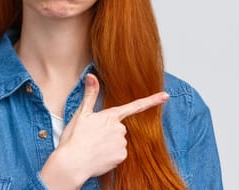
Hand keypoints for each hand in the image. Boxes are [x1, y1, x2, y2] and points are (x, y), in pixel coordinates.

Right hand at [39, 74, 169, 188]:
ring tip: (94, 148)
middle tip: (93, 138)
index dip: (152, 100)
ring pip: (119, 142)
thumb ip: (90, 95)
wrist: (72, 163)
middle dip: (109, 133)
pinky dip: (110, 156)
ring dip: (109, 145)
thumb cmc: (74, 139)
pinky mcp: (121, 156)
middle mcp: (120, 129)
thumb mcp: (81, 114)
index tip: (165, 96)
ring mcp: (122, 143)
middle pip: (119, 129)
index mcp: (110, 116)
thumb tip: (91, 75)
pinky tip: (99, 157)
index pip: (135, 106)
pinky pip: (119, 155)